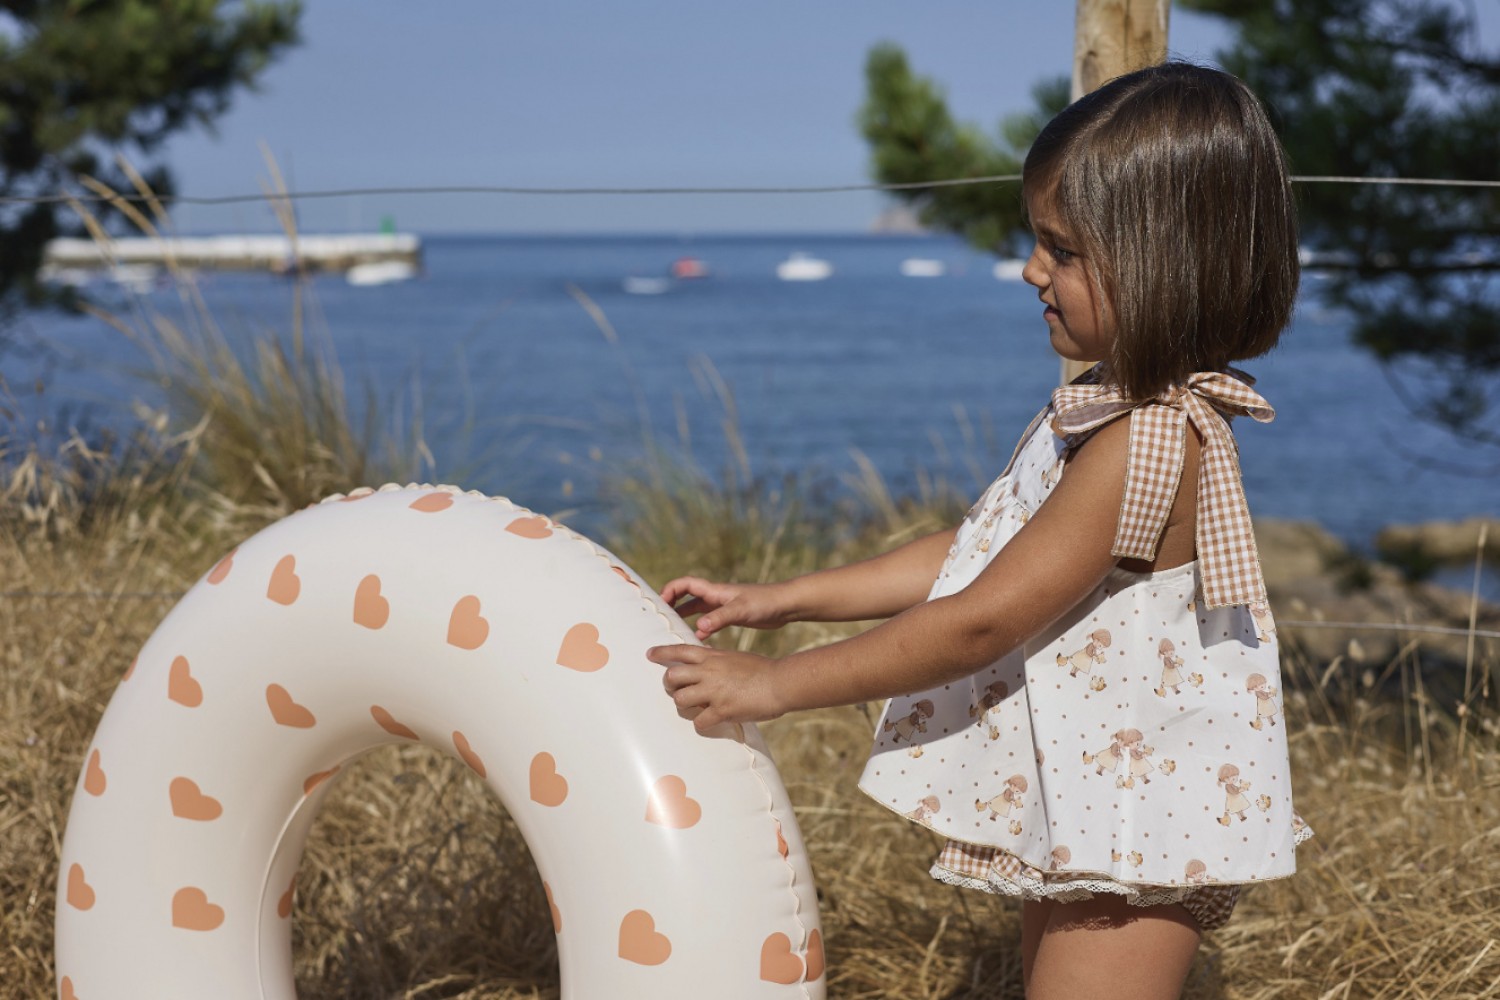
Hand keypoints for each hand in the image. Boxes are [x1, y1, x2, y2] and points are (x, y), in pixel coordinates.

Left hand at [647, 643, 786, 733]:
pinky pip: (699, 721)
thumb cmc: (762, 669)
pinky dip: (701, 724)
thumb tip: (705, 660)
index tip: (650, 654)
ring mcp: (714, 691)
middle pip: (672, 676)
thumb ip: (717, 659)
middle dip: (669, 685)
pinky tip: (709, 722)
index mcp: (712, 656)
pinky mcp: (722, 710)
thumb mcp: (734, 657)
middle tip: (676, 690)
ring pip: (680, 699)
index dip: (662, 652)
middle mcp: (709, 671)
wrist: (780, 682)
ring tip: (695, 707)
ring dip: (683, 705)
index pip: (679, 650)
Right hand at [659, 577, 792, 639]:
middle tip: (661, 616)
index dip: (671, 590)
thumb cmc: (764, 603)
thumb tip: (699, 627)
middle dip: (673, 603)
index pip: (686, 584)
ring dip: (685, 616)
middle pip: (688, 596)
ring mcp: (724, 606)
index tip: (661, 603)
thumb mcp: (740, 611)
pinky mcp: (732, 616)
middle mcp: (717, 596)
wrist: (785, 605)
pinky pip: (710, 620)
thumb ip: (719, 618)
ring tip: (673, 629)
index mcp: (715, 591)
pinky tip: (699, 639)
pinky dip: (701, 628)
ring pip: (698, 609)